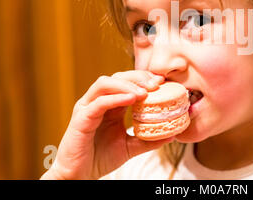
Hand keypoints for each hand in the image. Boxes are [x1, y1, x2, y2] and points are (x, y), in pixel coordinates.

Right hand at [40, 70, 170, 179]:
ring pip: (105, 83)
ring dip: (126, 84)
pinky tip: (130, 100)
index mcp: (110, 105)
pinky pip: (98, 102)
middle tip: (156, 83)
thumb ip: (149, 139)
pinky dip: (115, 98)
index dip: (144, 79)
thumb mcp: (131, 147)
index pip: (127, 82)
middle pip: (117, 77)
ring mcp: (87, 107)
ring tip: (144, 92)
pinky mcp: (80, 118)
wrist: (79, 175)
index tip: (162, 81)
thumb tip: (172, 134)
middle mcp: (97, 101)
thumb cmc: (100, 158)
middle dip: (138, 77)